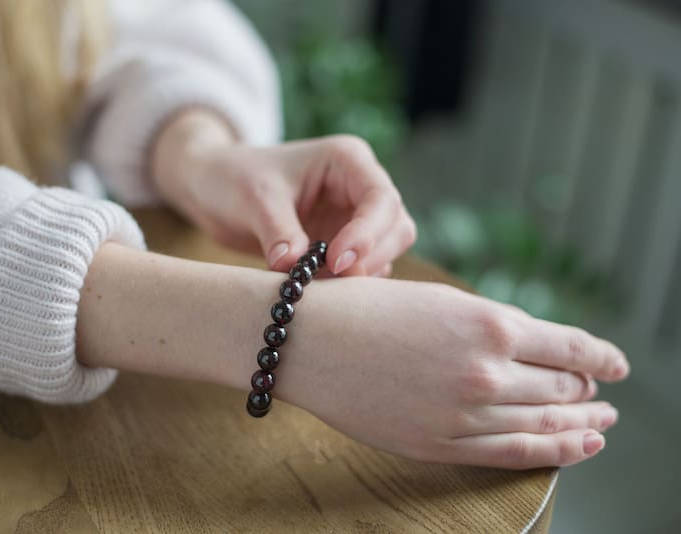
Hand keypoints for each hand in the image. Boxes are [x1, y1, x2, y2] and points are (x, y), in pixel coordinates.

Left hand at [152, 111, 415, 275]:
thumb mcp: (254, 198)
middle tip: (333, 280)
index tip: (337, 262)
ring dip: (360, 274)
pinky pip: (359, 270)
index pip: (380, 198)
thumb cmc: (233, 176)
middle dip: (372, 256)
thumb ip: (278, 230)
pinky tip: (316, 289)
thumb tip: (294, 267)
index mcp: (347, 161)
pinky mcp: (339, 246)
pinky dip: (346, 285)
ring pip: (384, 252)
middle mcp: (358, 188)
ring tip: (317, 284)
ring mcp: (352, 219)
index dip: (368, 233)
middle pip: (395, 227)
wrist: (212, 187)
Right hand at [275, 278, 629, 468]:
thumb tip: (536, 347)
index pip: (571, 347)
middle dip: (588, 390)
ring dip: (582, 424)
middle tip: (601, 393)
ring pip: (547, 424)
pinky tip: (577, 447)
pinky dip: (555, 452)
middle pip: (564, 387)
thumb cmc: (366, 308)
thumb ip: (491, 325)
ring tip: (600, 424)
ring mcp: (465, 414)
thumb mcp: (439, 300)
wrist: (306, 340)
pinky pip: (514, 454)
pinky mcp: (441, 444)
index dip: (602, 357)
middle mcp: (487, 372)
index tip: (618, 364)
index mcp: (489, 324)